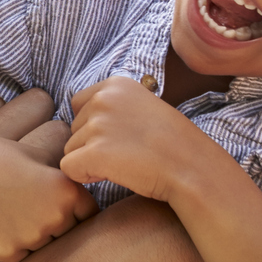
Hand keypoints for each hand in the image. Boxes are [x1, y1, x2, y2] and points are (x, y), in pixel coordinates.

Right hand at [0, 131, 95, 261]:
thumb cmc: (4, 159)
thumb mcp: (44, 162)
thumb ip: (69, 187)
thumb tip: (93, 212)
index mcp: (68, 192)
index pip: (89, 216)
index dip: (74, 210)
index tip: (55, 201)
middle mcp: (54, 217)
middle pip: (68, 234)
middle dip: (56, 225)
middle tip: (28, 204)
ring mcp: (31, 237)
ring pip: (45, 247)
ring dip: (35, 236)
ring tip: (11, 210)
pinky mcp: (8, 252)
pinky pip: (22, 256)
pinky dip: (14, 244)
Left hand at [60, 77, 209, 201]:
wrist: (192, 167)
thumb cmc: (173, 144)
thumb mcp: (144, 108)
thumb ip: (114, 108)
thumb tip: (82, 120)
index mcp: (116, 84)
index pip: (79, 104)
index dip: (93, 126)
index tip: (119, 137)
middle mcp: (103, 98)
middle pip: (73, 128)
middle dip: (91, 144)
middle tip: (126, 152)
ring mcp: (97, 125)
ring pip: (70, 148)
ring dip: (90, 161)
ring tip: (124, 162)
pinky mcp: (94, 152)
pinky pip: (69, 168)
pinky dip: (84, 176)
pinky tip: (112, 175)